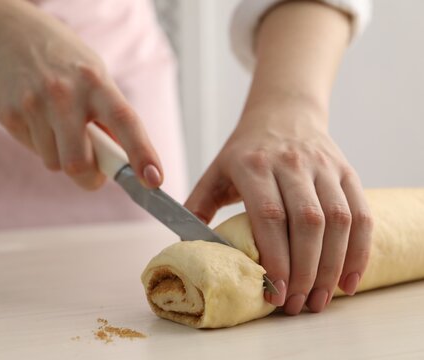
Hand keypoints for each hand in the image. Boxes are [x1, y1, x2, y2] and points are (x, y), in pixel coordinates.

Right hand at [0, 4, 161, 188]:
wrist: (13, 36)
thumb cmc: (67, 66)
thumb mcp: (97, 79)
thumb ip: (110, 118)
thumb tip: (121, 162)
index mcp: (96, 83)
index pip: (124, 121)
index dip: (141, 153)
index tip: (153, 180)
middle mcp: (64, 94)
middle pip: (78, 162)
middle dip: (90, 178)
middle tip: (94, 174)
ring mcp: (33, 105)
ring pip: (55, 163)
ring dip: (63, 157)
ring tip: (60, 128)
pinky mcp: (9, 115)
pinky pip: (35, 152)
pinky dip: (43, 146)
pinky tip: (40, 120)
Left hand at [185, 101, 372, 314]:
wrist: (283, 113)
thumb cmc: (245, 149)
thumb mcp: (216, 171)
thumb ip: (197, 205)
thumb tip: (184, 246)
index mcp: (253, 165)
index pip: (270, 215)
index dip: (275, 256)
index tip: (273, 291)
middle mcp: (292, 164)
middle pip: (307, 222)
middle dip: (304, 271)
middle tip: (295, 305)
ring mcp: (323, 167)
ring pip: (338, 220)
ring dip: (332, 266)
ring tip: (319, 300)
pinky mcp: (347, 172)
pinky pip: (362, 214)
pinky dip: (360, 251)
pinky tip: (348, 280)